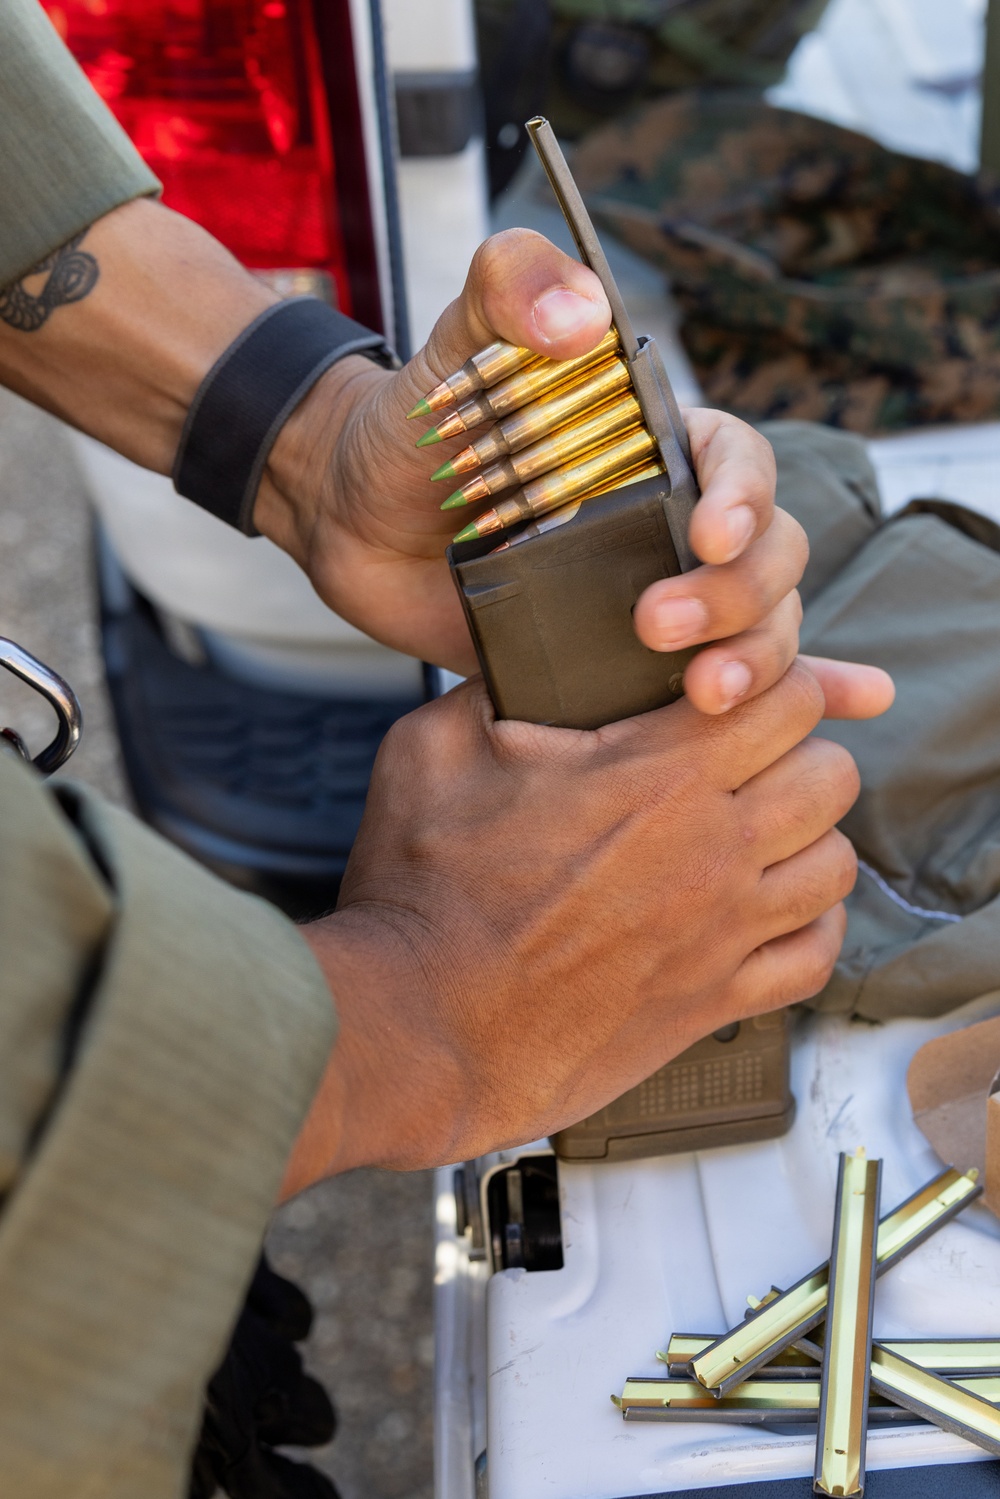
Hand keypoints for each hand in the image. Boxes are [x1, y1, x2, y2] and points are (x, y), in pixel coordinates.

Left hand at [259, 229, 890, 715]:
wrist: (356, 518)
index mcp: (655, 446)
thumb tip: (580, 314)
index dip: (746, 500)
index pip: (739, 464)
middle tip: (658, 625)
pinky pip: (706, 682)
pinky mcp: (616, 663)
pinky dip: (776, 700)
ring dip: (754, 659)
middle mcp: (667, 523)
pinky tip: (834, 717)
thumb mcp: (456, 344)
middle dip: (739, 596)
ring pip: (756, 626)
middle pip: (767, 557)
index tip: (706, 535)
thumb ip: (508, 289)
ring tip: (703, 694)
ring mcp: (647, 596)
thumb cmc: (415, 426)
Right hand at [285, 660, 865, 1189]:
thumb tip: (527, 654)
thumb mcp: (435, 748)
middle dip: (795, 752)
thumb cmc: (421, 894)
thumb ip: (495, 684)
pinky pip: (815, 956)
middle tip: (743, 759)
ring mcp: (722, 933)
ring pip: (835, 864)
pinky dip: (805, 926)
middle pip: (831, 775)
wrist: (419, 1023)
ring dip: (804, 838)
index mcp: (657, 775)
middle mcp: (711, 850)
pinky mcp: (714, 1000)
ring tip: (755, 833)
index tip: (728, 692)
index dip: (766, 679)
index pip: (788, 696)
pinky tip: (763, 911)